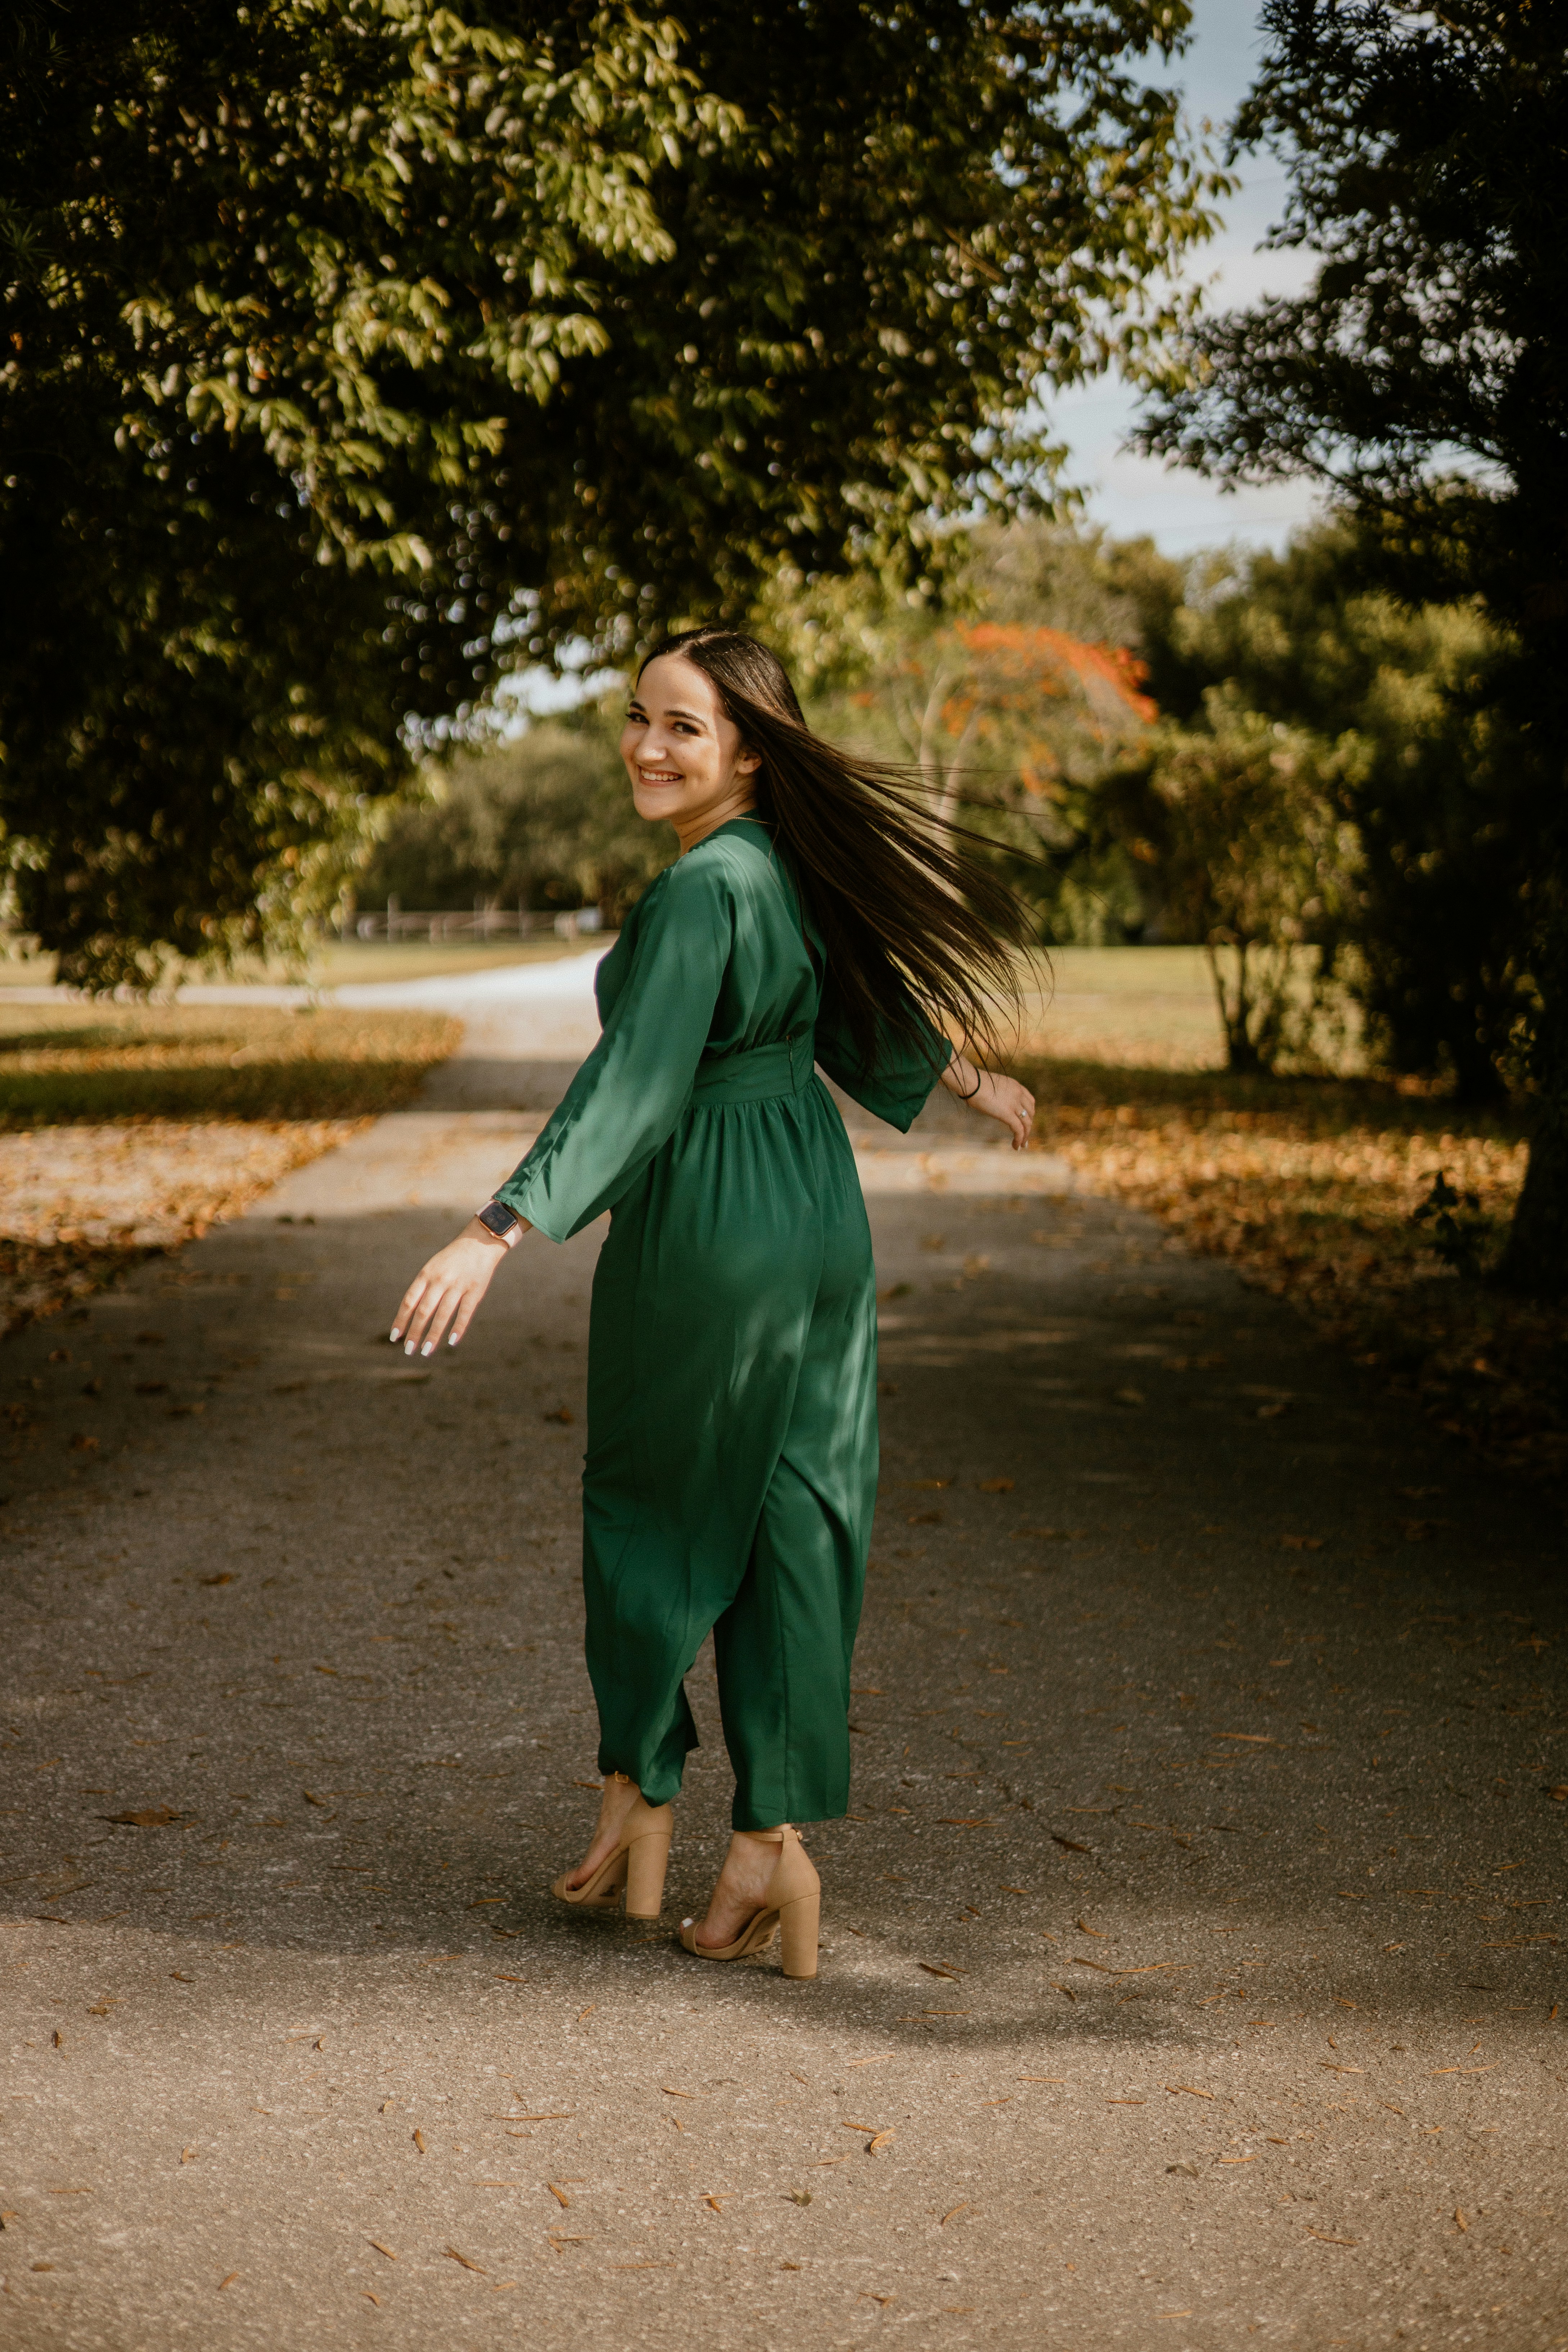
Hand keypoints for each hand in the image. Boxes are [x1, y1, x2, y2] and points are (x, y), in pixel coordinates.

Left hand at [390, 1217, 522, 1355]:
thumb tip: (409, 1315)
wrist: (479, 1243)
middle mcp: (440, 1280)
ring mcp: (458, 1285)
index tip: (395, 1337)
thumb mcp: (432, 1268)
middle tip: (408, 1350)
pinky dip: (458, 1328)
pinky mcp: (475, 1290)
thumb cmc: (451, 1260)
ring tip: (426, 1351)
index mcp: (426, 1274)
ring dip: (433, 1335)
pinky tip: (451, 1341)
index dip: (401, 1320)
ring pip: (442, 1315)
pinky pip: (465, 1312)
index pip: (409, 1301)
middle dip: (415, 1332)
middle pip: (424, 1311)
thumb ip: (422, 1288)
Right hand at [941, 1055, 1035, 1150]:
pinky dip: (1019, 1139)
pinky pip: (1019, 1130)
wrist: (972, 1082)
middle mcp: (1019, 1095)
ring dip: (1025, 1136)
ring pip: (1027, 1123)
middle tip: (1024, 1136)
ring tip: (1022, 1145)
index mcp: (1016, 1086)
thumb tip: (992, 1102)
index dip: (1029, 1113)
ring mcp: (1015, 1104)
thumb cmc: (974, 1083)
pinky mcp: (1008, 1114)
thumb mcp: (992, 1086)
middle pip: (1030, 1113)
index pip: (1030, 1101)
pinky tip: (1016, 1146)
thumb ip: (998, 1094)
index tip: (1025, 1122)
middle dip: (1028, 1126)